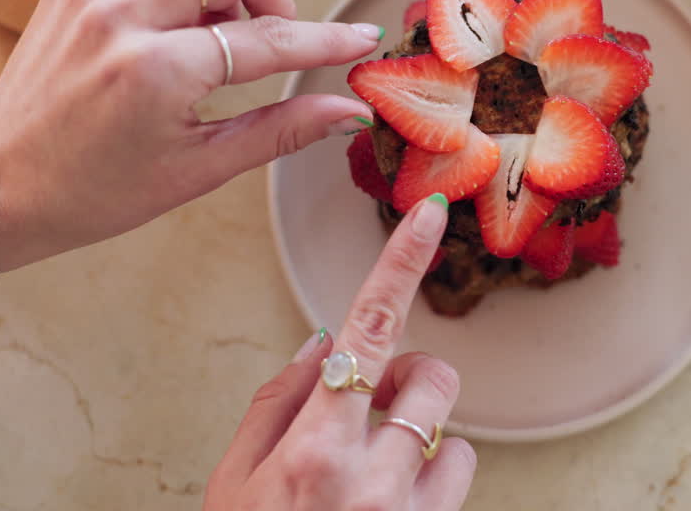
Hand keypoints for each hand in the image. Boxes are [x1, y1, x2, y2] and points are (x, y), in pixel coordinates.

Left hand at [0, 0, 381, 270]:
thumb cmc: (94, 190)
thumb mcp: (197, 169)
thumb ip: (280, 131)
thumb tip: (347, 111)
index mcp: (155, 71)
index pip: (266, 39)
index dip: (322, 40)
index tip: (360, 39)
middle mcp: (123, 14)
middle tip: (270, 39)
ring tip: (221, 36)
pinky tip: (182, 24)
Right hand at [203, 195, 475, 510]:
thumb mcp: (231, 480)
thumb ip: (276, 400)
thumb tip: (327, 337)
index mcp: (312, 448)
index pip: (368, 331)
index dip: (399, 262)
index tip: (429, 210)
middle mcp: (372, 476)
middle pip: (432, 376)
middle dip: (406, 382)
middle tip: (367, 414)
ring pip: (453, 432)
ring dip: (420, 438)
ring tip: (374, 475)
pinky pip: (458, 477)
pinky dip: (433, 480)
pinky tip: (392, 506)